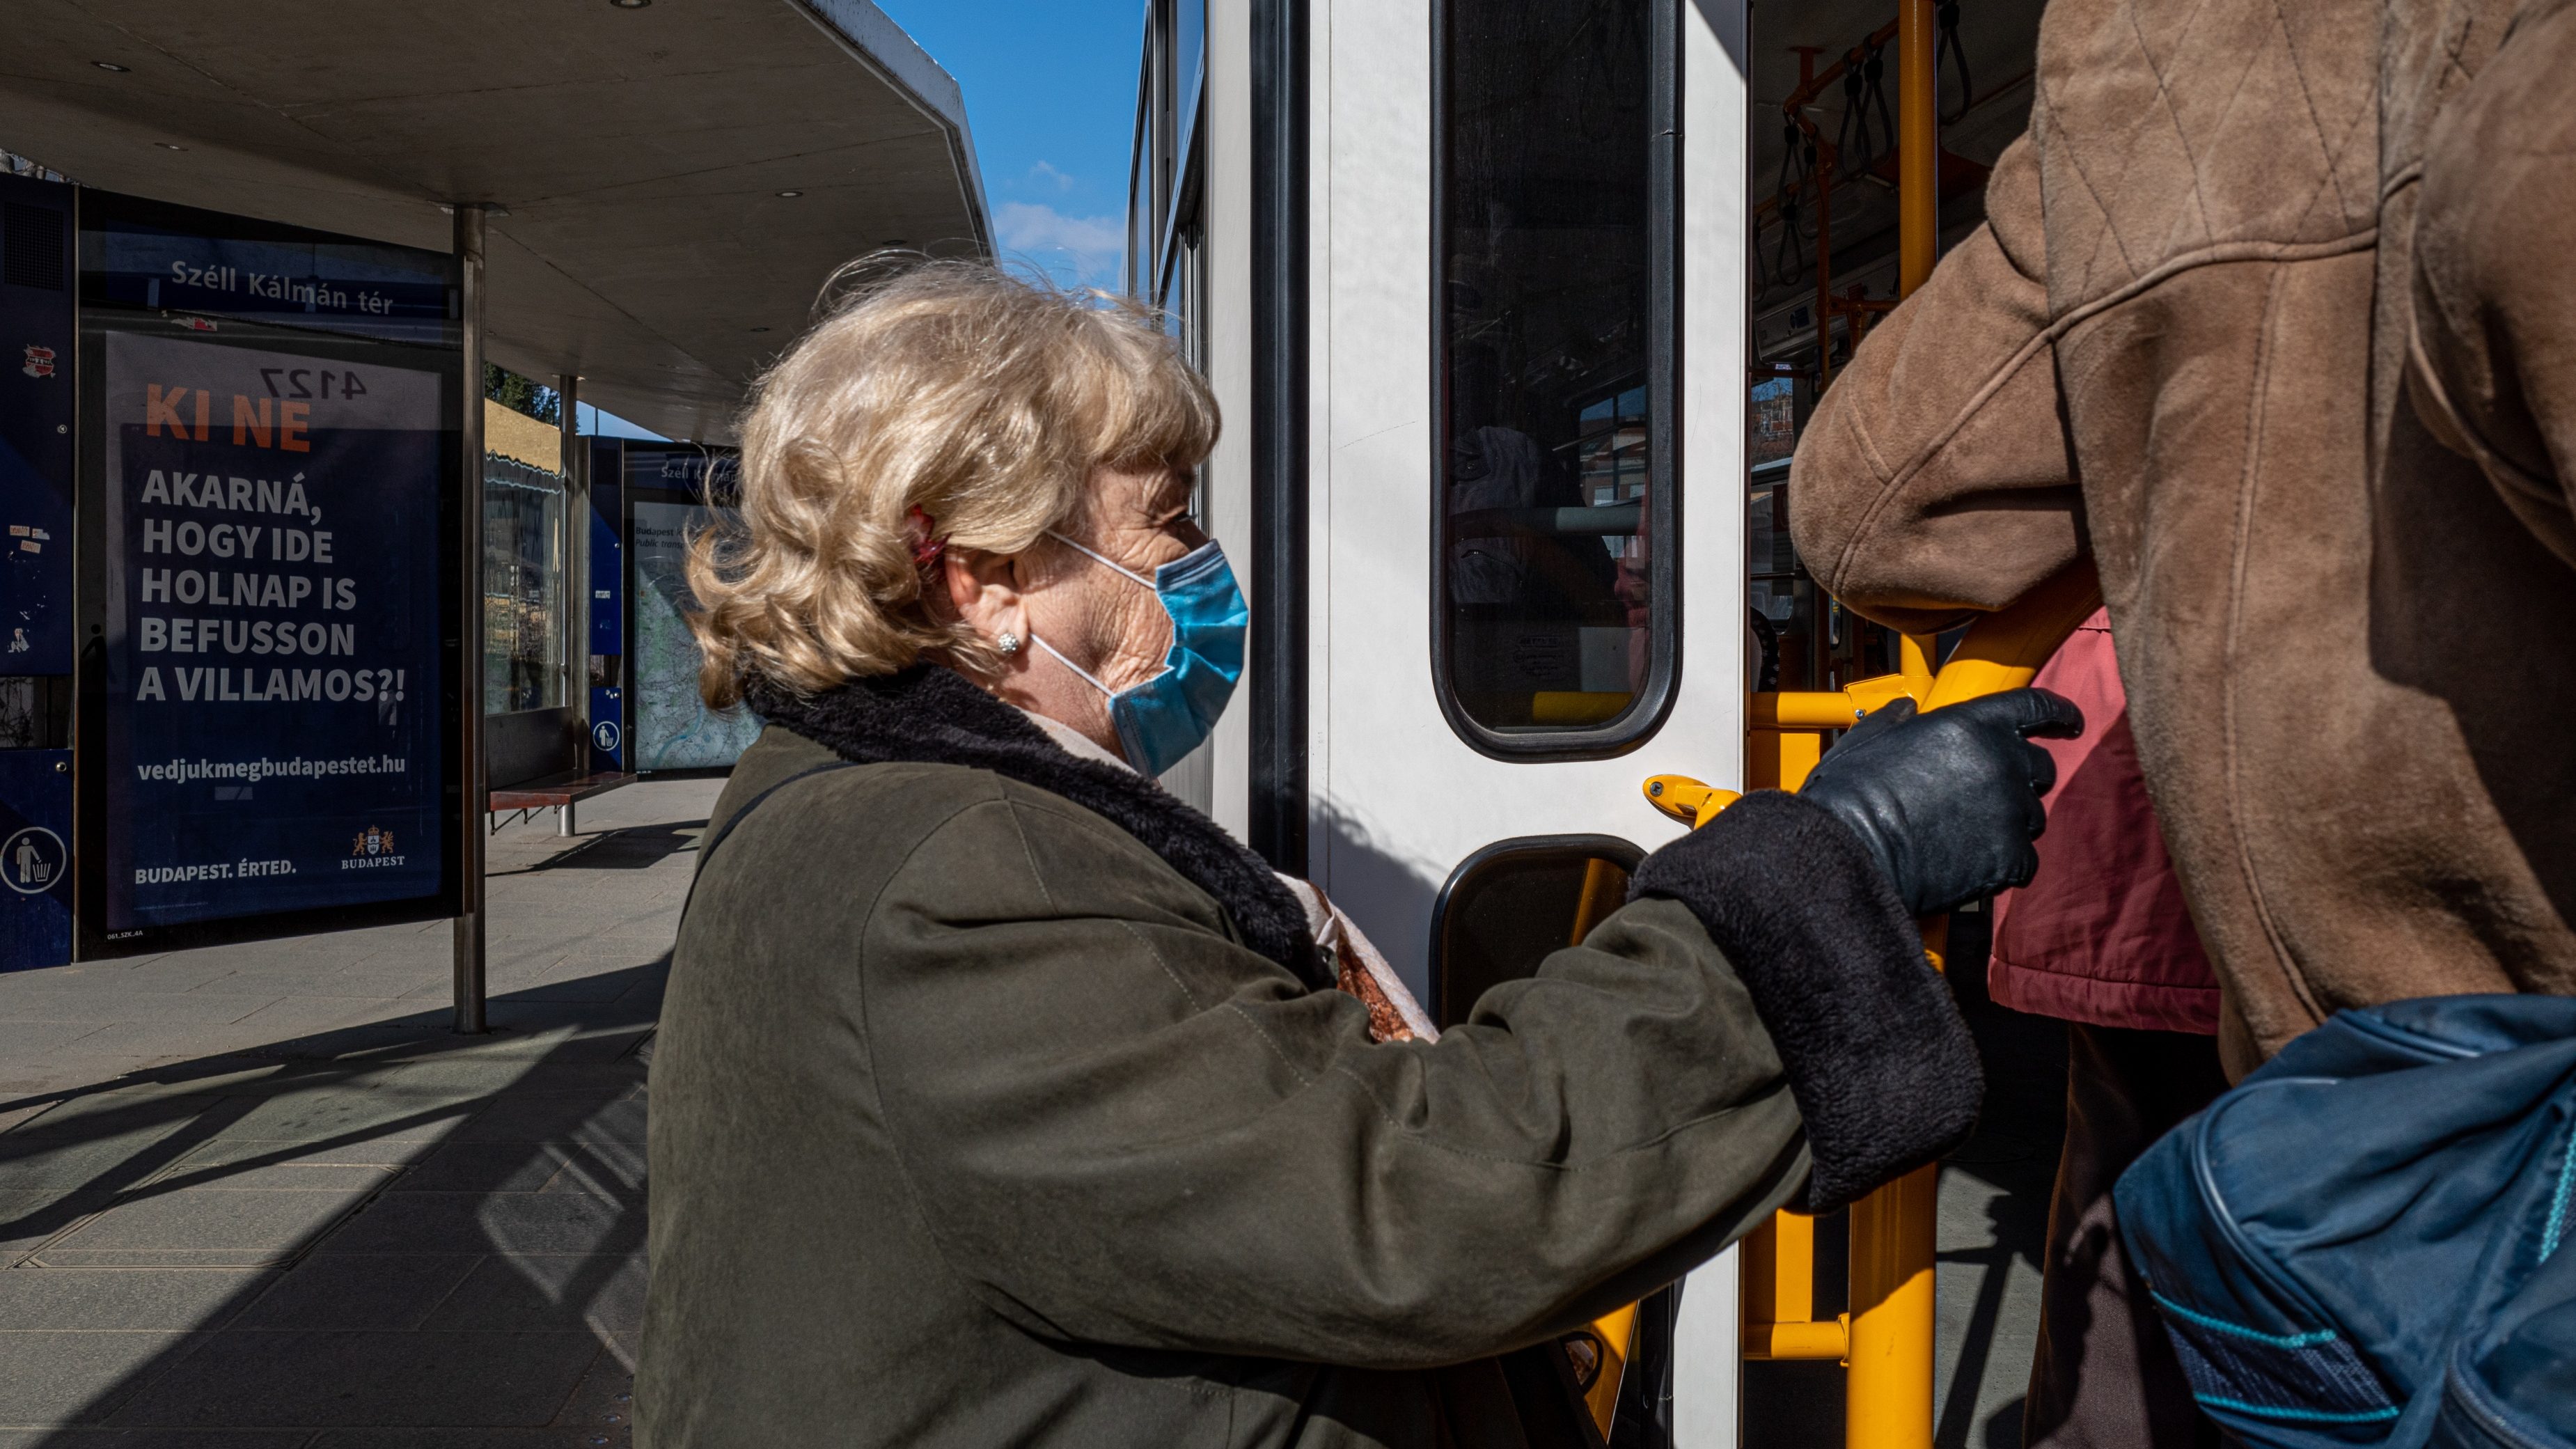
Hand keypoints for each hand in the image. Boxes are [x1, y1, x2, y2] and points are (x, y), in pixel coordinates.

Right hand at [1798, 688, 2083, 915]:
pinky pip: (2023, 860)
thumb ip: (1895, 718)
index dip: (2059, 714)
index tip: (2070, 723)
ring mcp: (2009, 810)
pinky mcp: (2009, 856)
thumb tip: (1905, 710)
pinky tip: (1969, 865)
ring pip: (2032, 816)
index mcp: (1971, 724)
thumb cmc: (1851, 796)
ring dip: (2008, 822)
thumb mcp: (1868, 739)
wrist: (1851, 853)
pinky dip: (2002, 864)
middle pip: (2040, 767)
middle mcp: (2001, 761)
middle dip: (2022, 778)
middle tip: (1988, 795)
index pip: (2036, 708)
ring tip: (1964, 835)